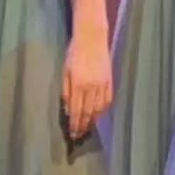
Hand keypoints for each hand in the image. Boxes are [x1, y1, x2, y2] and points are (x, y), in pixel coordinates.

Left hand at [62, 21, 112, 136]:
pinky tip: (99, 115)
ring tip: (88, 128)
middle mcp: (91, 88)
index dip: (74, 124)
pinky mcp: (110, 82)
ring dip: (93, 120)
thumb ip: (65, 91)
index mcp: (78, 85)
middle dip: (83, 126)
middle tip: (79, 135)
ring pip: (99, 109)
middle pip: (88, 113)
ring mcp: (103, 85)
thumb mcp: (65, 71)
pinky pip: (108, 101)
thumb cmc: (74, 53)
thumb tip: (67, 109)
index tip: (72, 133)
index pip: (76, 111)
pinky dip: (103, 110)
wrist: (92, 38)